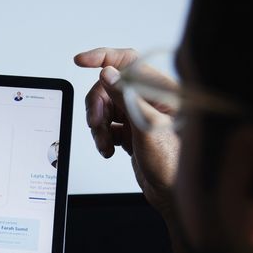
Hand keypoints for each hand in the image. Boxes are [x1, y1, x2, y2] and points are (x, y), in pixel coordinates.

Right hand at [74, 47, 179, 219]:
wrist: (170, 194)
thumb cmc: (171, 164)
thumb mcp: (146, 127)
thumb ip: (126, 98)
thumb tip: (108, 74)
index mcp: (160, 91)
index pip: (128, 62)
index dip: (103, 57)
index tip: (81, 62)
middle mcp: (149, 100)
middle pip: (108, 88)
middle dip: (97, 106)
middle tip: (95, 124)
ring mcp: (139, 115)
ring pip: (105, 107)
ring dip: (98, 126)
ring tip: (105, 144)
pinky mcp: (131, 131)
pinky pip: (107, 125)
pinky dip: (102, 137)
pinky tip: (110, 150)